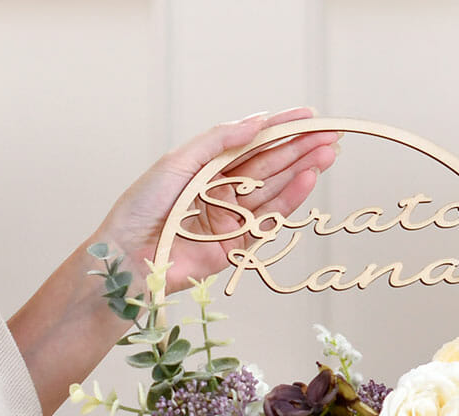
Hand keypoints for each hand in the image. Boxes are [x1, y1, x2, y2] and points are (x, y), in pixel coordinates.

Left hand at [92, 107, 338, 291]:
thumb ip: (218, 141)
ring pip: (275, 189)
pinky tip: (308, 180)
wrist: (127, 256)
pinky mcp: (239, 245)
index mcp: (207, 167)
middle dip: (301, 148)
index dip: (281, 128)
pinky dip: (291, 199)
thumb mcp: (178, 161)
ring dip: (302, 170)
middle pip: (270, 164)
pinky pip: (271, 219)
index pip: (252, 143)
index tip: (310, 115)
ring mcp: (233, 217)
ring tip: (328, 153)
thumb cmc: (142, 206)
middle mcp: (223, 190)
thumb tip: (256, 121)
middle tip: (331, 135)